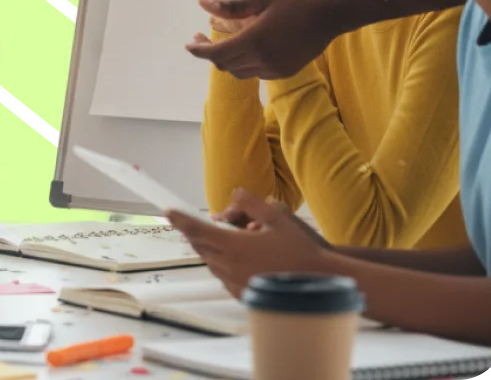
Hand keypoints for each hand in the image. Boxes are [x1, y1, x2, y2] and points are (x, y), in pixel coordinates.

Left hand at [166, 189, 336, 297]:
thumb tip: (234, 193)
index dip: (180, 220)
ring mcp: (236, 283)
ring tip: (214, 239)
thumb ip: (250, 203)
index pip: (197, 230)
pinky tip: (235, 260)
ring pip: (212, 263)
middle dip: (194, 234)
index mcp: (234, 245)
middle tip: (188, 223)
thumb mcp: (277, 218)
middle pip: (201, 247)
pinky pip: (224, 278)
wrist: (322, 283)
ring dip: (209, 250)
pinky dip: (222, 266)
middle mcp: (230, 266)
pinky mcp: (245, 296)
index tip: (168, 212)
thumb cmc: (300, 249)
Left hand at [185, 0, 334, 78]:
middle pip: (225, 65)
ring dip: (226, 60)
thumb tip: (201, 3)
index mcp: (254, 40)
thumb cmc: (295, 0)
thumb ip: (230, 6)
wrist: (330, 15)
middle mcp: (263, 59)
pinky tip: (244, 48)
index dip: (198, 51)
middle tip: (200, 39)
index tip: (188, 44)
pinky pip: (255, 73)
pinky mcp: (285, 72)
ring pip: (239, 72)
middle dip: (209, 54)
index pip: (216, 54)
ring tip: (221, 44)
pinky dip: (244, 64)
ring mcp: (275, 68)